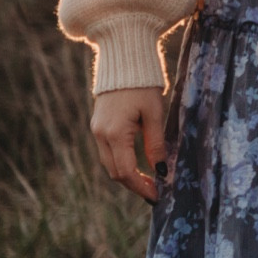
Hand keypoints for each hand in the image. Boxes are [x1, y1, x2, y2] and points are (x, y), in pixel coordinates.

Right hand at [91, 86, 166, 202]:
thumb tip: (161, 170)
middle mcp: (100, 134)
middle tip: (155, 192)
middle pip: (114, 172)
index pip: (125, 171)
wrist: (123, 61)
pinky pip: (108, 152)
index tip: (157, 195)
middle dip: (134, 185)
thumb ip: (156, 143)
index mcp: (114, 133)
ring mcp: (96, 130)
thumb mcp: (154, 114)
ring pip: (109, 164)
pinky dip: (121, 163)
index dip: (141, 187)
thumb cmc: (143, 85)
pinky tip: (137, 166)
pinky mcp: (98, 126)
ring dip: (127, 176)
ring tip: (149, 182)